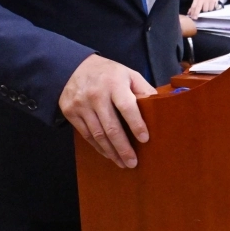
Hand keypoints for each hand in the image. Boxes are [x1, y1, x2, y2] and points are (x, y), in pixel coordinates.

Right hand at [58, 54, 153, 168]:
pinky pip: (86, 135)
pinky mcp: (70, 113)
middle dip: (123, 147)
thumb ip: (143, 89)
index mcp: (114, 84)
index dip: (136, 124)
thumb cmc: (108, 73)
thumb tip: (159, 106)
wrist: (72, 67)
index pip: (127, 106)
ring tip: (122, 163)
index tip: (145, 139)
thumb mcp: (128, 74)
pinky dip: (98, 147)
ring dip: (111, 151)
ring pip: (97, 134)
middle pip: (111, 126)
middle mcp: (96, 95)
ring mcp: (81, 105)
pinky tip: (108, 154)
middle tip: (133, 162)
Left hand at [187, 0, 220, 18]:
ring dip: (206, 11)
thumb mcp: (198, 4)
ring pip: (205, 9)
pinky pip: (211, 9)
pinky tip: (210, 8)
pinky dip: (210, 9)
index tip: (192, 17)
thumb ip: (193, 9)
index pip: (193, 6)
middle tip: (195, 18)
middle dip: (196, 13)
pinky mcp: (213, 0)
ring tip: (207, 10)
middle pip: (198, 7)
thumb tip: (189, 14)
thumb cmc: (204, 2)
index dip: (192, 12)